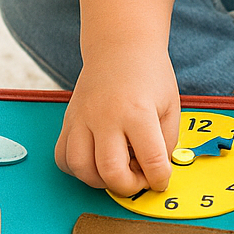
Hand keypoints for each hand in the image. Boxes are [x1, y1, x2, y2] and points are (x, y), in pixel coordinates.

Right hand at [55, 54, 179, 196]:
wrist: (120, 47)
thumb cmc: (149, 75)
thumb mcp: (171, 105)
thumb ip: (167, 140)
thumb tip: (157, 170)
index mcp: (138, 112)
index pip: (151, 160)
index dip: (160, 178)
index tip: (161, 179)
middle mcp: (106, 116)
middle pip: (110, 170)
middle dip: (128, 186)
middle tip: (138, 179)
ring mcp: (83, 118)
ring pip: (80, 168)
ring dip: (100, 181)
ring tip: (117, 171)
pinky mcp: (69, 120)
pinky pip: (63, 157)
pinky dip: (77, 169)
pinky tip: (95, 162)